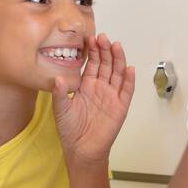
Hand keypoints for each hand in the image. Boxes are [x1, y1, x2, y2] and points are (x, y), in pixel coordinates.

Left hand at [52, 33, 133, 167]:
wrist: (82, 149)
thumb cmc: (70, 130)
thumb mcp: (60, 109)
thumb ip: (59, 93)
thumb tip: (58, 78)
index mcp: (86, 85)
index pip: (91, 63)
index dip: (92, 51)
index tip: (90, 38)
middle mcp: (100, 87)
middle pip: (105, 64)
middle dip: (105, 50)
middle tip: (102, 37)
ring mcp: (112, 96)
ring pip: (117, 73)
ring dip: (118, 59)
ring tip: (116, 46)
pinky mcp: (121, 106)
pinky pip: (127, 90)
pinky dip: (129, 79)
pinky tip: (129, 68)